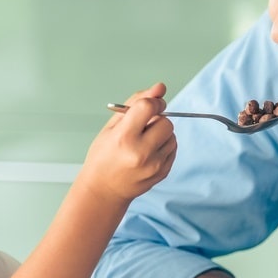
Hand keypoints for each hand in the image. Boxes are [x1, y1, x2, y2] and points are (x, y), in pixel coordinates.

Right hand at [80, 82, 176, 202]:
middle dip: (157, 120)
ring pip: (172, 135)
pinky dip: (164, 146)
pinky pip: (173, 149)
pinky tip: (148, 152)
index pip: (149, 107)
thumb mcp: (112, 126)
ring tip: (143, 142)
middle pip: (165, 122)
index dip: (153, 102)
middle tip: (143, 128)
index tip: (150, 106)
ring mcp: (153, 165)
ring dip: (161, 134)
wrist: (103, 189)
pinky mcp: (162, 173)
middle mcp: (140, 153)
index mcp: (124, 138)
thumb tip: (160, 88)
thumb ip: (136, 103)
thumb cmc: (104, 156)